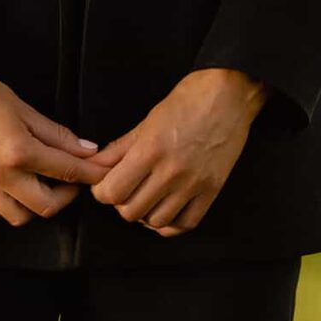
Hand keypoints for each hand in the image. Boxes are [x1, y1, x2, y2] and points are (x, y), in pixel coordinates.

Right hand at [0, 63, 114, 225]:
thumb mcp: (22, 107)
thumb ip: (56, 134)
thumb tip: (86, 149)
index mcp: (18, 150)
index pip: (66, 170)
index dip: (91, 173)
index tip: (102, 173)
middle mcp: (0, 174)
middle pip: (46, 206)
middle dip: (66, 196)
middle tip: (70, 180)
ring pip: (19, 216)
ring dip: (36, 205)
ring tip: (40, 185)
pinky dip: (9, 207)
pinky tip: (14, 189)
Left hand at [86, 68, 265, 236]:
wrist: (227, 96)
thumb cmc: (186, 102)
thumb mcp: (145, 122)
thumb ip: (118, 149)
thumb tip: (94, 166)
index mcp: (150, 150)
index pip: (113, 191)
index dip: (102, 192)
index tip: (105, 185)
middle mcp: (171, 172)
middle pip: (131, 211)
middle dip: (121, 203)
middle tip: (126, 190)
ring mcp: (194, 184)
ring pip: (157, 221)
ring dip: (145, 214)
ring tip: (146, 198)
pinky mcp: (212, 191)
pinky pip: (186, 223)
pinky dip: (171, 223)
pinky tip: (166, 210)